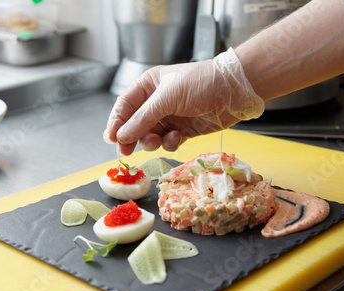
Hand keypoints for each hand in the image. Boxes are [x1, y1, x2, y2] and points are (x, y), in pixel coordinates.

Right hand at [104, 48, 264, 155]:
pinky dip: (170, 142)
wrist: (233, 91)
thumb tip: (121, 137)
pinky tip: (177, 137)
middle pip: (135, 124)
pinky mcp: (184, 130)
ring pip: (151, 135)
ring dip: (152, 141)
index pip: (125, 105)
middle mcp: (157, 101)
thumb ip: (142, 119)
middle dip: (131, 137)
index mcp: (149, 85)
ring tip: (159, 140)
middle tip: (126, 152)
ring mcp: (171, 116)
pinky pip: (168, 141)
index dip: (116, 122)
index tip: (110, 139)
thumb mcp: (166, 98)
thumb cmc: (200, 84)